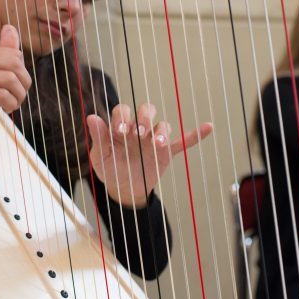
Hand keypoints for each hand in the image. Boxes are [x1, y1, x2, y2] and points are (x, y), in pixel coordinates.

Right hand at [0, 24, 31, 142]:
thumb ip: (4, 52)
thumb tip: (10, 27)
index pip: (15, 55)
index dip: (24, 73)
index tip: (17, 87)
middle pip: (15, 65)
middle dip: (23, 84)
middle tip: (19, 97)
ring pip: (10, 80)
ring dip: (18, 96)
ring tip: (13, 103)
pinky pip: (2, 95)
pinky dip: (10, 104)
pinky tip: (6, 108)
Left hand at [86, 103, 212, 208]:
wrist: (123, 188)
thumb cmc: (109, 168)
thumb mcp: (99, 156)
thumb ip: (98, 137)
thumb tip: (91, 117)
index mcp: (121, 126)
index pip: (122, 111)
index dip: (122, 117)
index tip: (118, 131)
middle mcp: (139, 128)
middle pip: (146, 110)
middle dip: (144, 117)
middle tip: (138, 132)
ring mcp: (154, 139)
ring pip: (163, 125)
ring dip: (161, 131)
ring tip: (157, 142)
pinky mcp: (166, 152)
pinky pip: (183, 142)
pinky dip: (195, 135)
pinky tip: (208, 127)